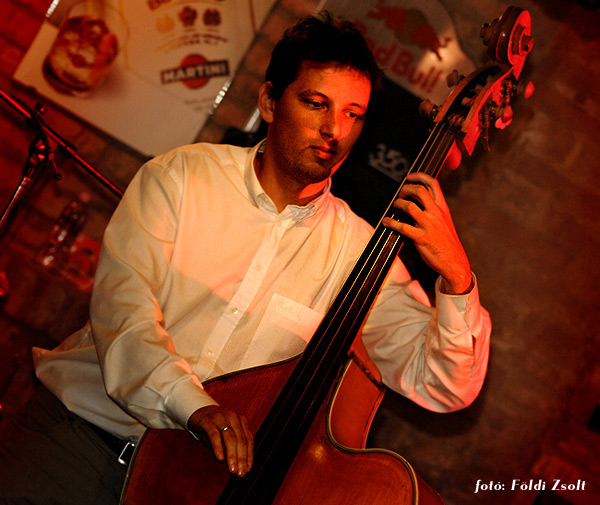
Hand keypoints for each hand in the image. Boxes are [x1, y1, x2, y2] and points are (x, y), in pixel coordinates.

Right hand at [188, 405, 253, 476]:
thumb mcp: (225, 439)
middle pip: (241, 439)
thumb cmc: (215, 430)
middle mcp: (233, 417)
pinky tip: (220, 459)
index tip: (247, 471)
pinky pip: (214, 435)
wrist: (198, 413)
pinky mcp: (208, 421)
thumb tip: (238, 468)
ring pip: (230, 438)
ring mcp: (221, 417)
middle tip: (240, 474)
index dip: (248, 456)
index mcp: (241, 421)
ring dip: (232, 455)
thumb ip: (231, 450)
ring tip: (232, 470)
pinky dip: (218, 447)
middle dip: (241, 458)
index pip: (248, 440)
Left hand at [382, 172, 471, 293]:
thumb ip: (433, 210)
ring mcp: (429, 225)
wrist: (454, 261)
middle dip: (405, 189)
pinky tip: (387, 222)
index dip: (420, 176)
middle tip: (400, 194)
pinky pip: (402, 227)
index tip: (409, 176)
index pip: (433, 184)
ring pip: (409, 206)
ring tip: (394, 206)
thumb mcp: (444, 221)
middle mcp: (436, 213)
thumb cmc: (446, 242)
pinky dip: (391, 222)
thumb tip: (416, 201)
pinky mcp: (421, 238)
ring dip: (398, 203)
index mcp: (442, 208)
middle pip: (419, 190)